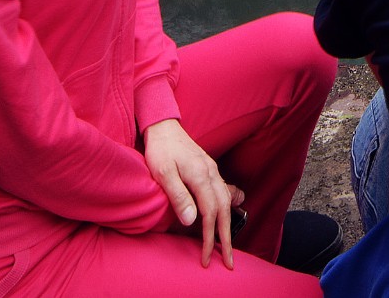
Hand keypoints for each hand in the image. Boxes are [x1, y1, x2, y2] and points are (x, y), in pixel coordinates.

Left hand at [143, 119, 245, 268]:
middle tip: (227, 261)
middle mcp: (212, 174)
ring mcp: (213, 171)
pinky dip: (226, 210)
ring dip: (228, 225)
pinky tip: (223, 217)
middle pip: (225, 211)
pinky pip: (223, 193)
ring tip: (226, 244)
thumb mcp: (163, 173)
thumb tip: (192, 221)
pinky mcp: (210, 170)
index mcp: (202, 177)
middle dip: (226, 238)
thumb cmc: (160, 150)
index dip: (208, 238)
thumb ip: (178, 196)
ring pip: (227, 202)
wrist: (164, 127)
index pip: (211, 214)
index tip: (205, 257)